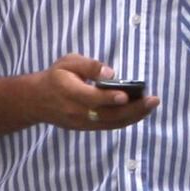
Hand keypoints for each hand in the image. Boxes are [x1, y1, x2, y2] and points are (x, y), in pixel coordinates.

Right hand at [22, 57, 152, 130]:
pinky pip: (109, 126)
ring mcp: (81, 123)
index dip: (109, 98)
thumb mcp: (67, 62)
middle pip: (107, 114)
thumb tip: (110, 72)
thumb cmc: (55, 77)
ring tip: (151, 105)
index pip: (91, 98)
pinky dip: (126, 120)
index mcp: (69, 92)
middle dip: (133, 109)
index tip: (126, 95)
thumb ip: (88, 65)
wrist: (36, 101)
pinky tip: (140, 112)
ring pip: (111, 123)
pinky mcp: (86, 127)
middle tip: (153, 100)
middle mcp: (76, 111)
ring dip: (134, 116)